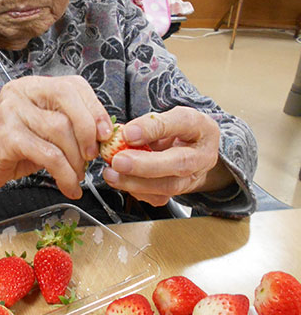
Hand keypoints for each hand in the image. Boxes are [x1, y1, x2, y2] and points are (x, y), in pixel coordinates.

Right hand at [0, 75, 114, 198]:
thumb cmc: (7, 150)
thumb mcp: (39, 131)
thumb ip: (66, 125)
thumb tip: (103, 134)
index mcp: (32, 86)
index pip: (73, 85)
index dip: (95, 108)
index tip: (106, 132)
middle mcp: (20, 92)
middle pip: (68, 98)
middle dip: (88, 128)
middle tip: (93, 154)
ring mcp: (12, 112)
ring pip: (61, 130)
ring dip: (77, 159)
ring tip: (77, 175)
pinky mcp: (8, 136)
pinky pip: (49, 155)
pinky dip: (65, 174)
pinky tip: (68, 186)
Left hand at [103, 107, 233, 205]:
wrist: (196, 150)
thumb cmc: (180, 131)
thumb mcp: (167, 117)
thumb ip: (147, 124)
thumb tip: (122, 134)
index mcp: (200, 127)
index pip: (181, 123)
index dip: (152, 128)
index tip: (128, 133)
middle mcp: (201, 154)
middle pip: (179, 163)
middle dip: (144, 165)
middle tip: (118, 161)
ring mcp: (193, 177)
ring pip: (168, 186)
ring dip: (136, 183)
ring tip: (113, 175)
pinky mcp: (180, 192)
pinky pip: (159, 197)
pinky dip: (137, 191)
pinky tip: (123, 182)